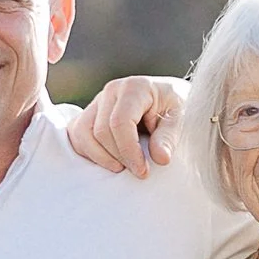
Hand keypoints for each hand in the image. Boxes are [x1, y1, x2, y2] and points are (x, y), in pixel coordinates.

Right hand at [66, 75, 186, 174]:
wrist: (168, 98)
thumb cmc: (174, 107)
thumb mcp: (180, 119)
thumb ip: (169, 137)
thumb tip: (160, 158)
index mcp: (135, 87)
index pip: (120, 122)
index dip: (128, 151)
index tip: (143, 171)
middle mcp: (112, 90)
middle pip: (102, 131)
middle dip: (119, 157)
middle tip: (139, 171)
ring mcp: (98, 101)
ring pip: (85, 134)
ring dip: (102, 157)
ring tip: (122, 167)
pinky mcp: (90, 113)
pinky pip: (77, 135)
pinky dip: (89, 152)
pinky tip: (109, 161)